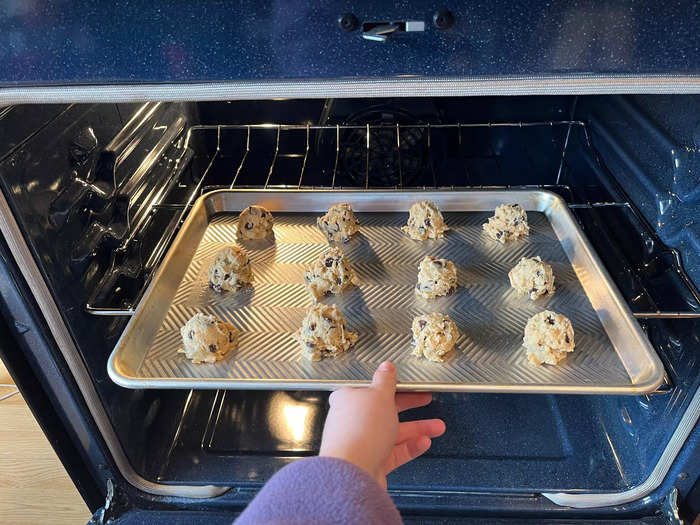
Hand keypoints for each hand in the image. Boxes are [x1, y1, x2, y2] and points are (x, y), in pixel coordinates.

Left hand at [319, 361, 445, 487]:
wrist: (353, 472)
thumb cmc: (360, 430)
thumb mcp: (379, 395)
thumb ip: (385, 380)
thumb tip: (386, 366)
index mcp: (348, 400)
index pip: (372, 388)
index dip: (391, 385)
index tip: (408, 383)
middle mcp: (353, 421)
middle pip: (385, 410)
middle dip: (409, 405)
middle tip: (425, 399)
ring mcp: (362, 443)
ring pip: (393, 432)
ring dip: (417, 429)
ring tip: (438, 427)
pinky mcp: (371, 462)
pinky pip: (395, 452)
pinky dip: (410, 447)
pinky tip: (424, 443)